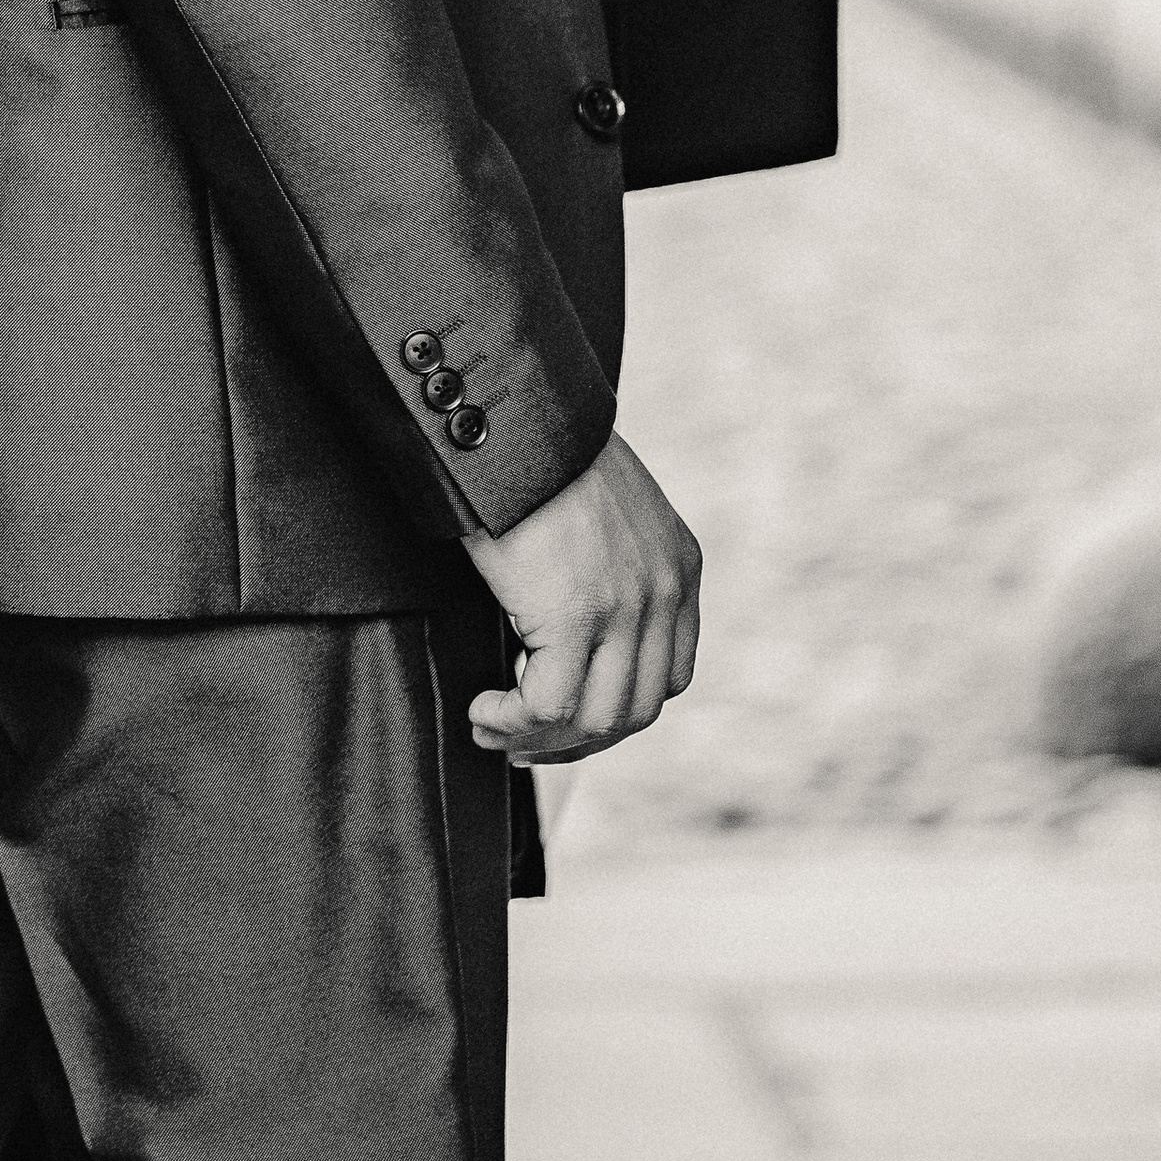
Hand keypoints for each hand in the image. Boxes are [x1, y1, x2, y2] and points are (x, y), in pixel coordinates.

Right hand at [460, 431, 700, 764]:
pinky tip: (482, 710)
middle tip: (523, 742)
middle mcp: (664, 590)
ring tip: (492, 729)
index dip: (617, 710)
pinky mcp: (574, 617)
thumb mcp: (599, 509)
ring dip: (540, 739)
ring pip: (596, 720)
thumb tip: (568, 621)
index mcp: (678, 565)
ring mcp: (625, 608)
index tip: (567, 718)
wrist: (511, 418)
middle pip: (637, 710)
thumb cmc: (533, 452)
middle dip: (577, 740)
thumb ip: (608, 564)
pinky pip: (548, 706)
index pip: (669, 675)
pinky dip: (511, 722)